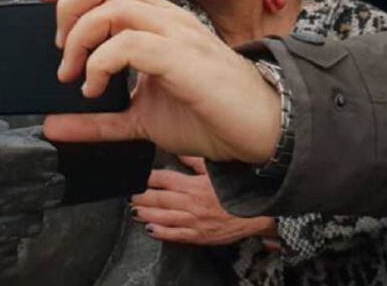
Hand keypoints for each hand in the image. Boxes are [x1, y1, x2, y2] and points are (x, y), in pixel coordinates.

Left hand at [38, 0, 280, 163]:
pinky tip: (94, 88)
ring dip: (82, 35)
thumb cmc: (209, 116)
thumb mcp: (141, 118)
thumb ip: (98, 119)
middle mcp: (169, 18)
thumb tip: (53, 125)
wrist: (263, 131)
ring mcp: (177, 35)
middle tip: (59, 43)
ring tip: (72, 73)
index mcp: (160, 21)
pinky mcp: (183, 58)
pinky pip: (131, 44)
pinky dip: (102, 63)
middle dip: (70, 0)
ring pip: (116, 6)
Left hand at [131, 156, 275, 244]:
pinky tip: (150, 228)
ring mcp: (193, 221)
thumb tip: (181, 151)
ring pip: (163, 217)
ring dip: (146, 213)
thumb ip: (196, 161)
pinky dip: (160, 232)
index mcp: (194, 185)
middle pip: (159, 199)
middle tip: (130, 195)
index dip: (148, 178)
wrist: (255, 214)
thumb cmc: (237, 191)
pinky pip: (175, 235)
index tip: (138, 177)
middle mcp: (191, 203)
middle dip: (141, 197)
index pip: (164, 179)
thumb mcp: (216, 170)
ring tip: (134, 210)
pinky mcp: (198, 236)